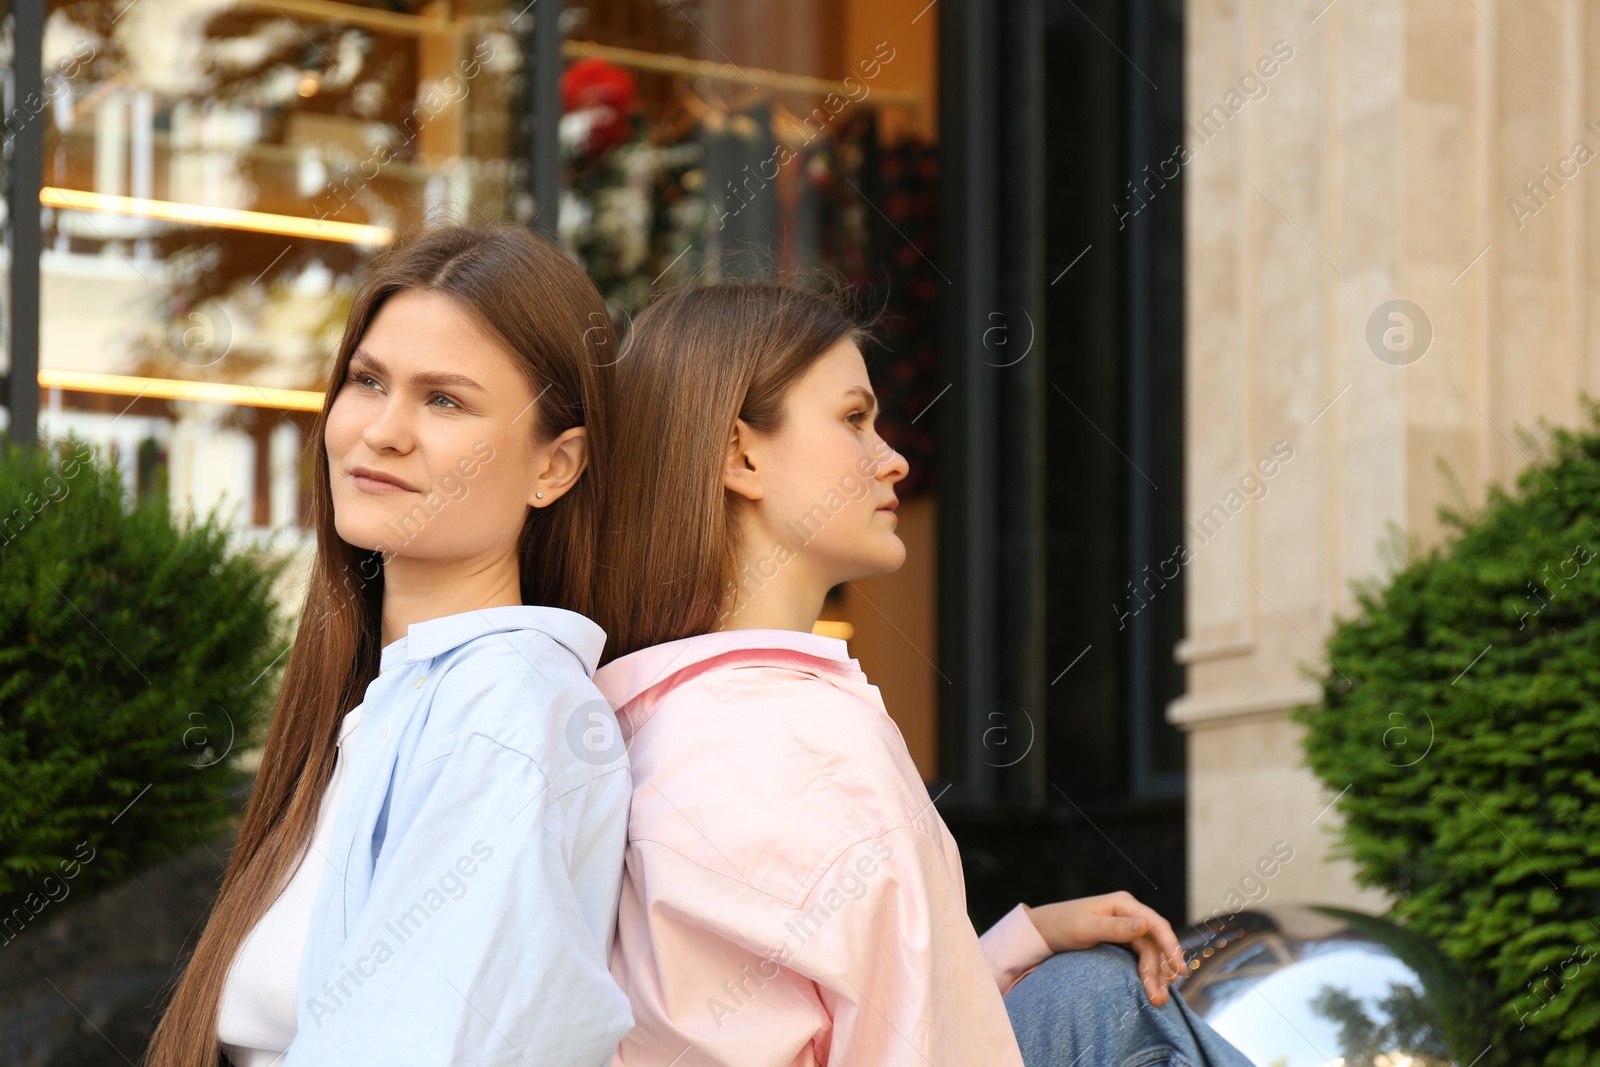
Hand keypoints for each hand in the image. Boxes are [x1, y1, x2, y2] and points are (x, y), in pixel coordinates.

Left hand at [1022, 891, 1188, 1005]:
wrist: (1040, 933)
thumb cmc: (1060, 926)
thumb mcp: (1086, 928)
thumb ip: (1116, 927)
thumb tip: (1146, 924)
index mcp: (1123, 904)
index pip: (1156, 924)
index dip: (1171, 946)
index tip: (1178, 970)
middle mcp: (1128, 913)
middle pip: (1155, 942)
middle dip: (1161, 969)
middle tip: (1161, 997)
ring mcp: (1125, 927)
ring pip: (1149, 952)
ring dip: (1156, 974)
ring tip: (1158, 999)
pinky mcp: (1120, 941)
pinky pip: (1140, 956)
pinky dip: (1147, 972)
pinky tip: (1151, 987)